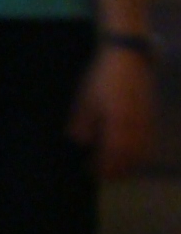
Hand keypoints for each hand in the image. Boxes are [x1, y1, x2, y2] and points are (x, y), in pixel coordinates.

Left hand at [70, 45, 156, 176]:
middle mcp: (136, 125)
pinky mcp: (151, 117)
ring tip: (114, 169)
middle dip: (117, 170)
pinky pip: (148, 143)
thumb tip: (81, 142)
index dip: (104, 166)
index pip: (113, 153)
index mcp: (117, 121)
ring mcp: (147, 121)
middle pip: (130, 157)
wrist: (129, 58)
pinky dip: (139, 154)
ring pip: (142, 152)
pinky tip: (128, 155)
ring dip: (129, 164)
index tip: (91, 172)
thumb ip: (82, 122)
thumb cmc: (102, 77)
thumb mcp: (85, 98)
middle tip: (102, 175)